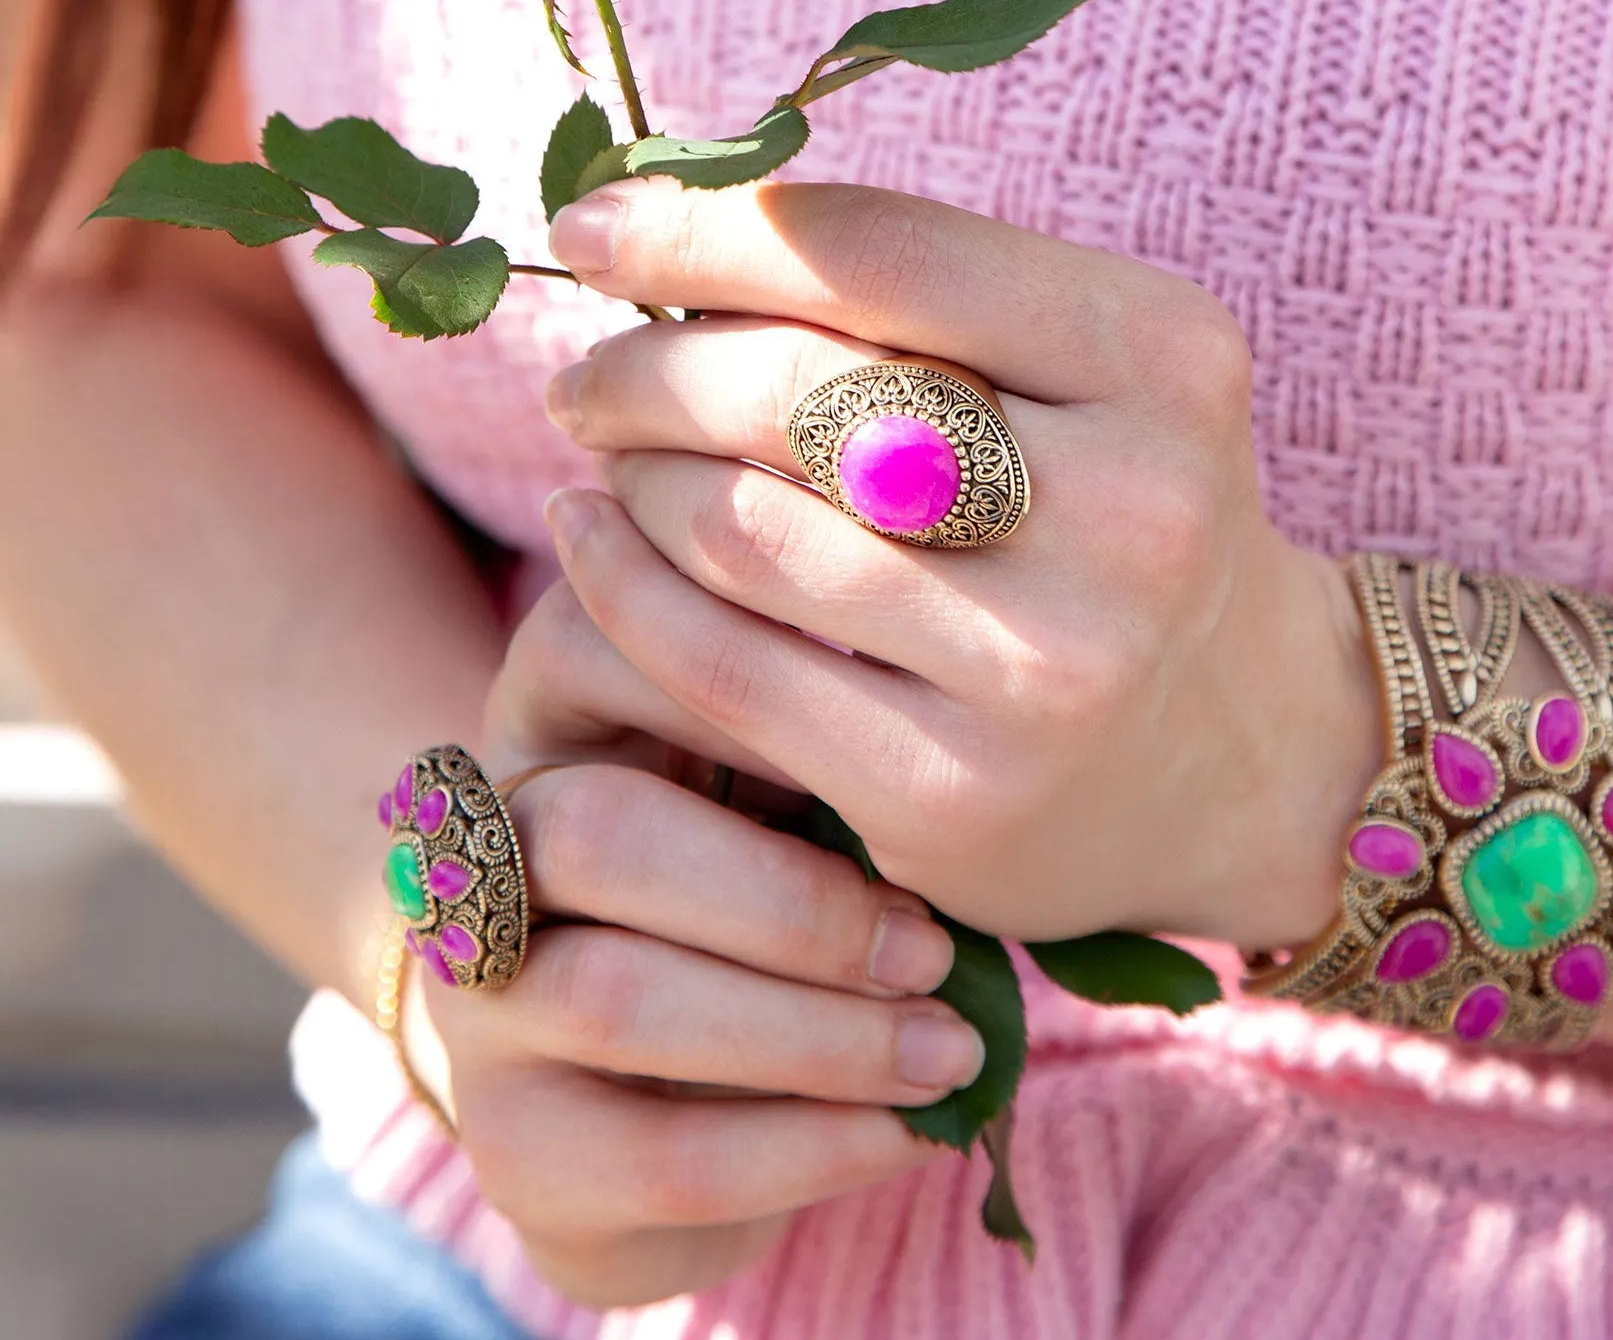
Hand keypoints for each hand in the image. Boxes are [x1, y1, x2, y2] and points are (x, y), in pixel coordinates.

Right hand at [417, 581, 977, 1309]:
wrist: (675, 1093)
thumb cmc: (772, 887)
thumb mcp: (787, 784)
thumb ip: (824, 731)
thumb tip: (944, 712)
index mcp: (548, 715)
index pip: (592, 647)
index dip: (736, 688)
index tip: (894, 744)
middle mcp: (479, 850)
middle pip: (597, 831)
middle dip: (790, 900)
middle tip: (933, 947)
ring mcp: (475, 1004)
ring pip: (621, 996)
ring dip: (817, 1031)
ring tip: (949, 1047)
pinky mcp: (512, 1149)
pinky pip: (662, 1153)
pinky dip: (811, 1145)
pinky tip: (910, 1133)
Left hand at [543, 178, 1382, 949]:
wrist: (1243, 755)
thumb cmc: (1114, 515)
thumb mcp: (1081, 373)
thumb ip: (914, 298)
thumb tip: (657, 231)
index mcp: (1158, 356)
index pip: (876, 253)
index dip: (702, 229)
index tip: (590, 231)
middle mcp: (1130, 510)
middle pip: (795, 391)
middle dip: (647, 368)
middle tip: (588, 376)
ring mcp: (1046, 666)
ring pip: (742, 529)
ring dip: (634, 476)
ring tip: (611, 458)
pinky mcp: (958, 795)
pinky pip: (724, 666)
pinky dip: (625, 589)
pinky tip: (594, 547)